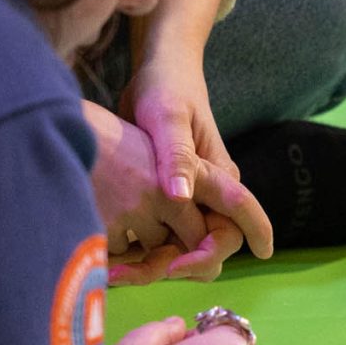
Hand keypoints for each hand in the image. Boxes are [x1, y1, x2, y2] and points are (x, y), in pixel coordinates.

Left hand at [85, 101, 264, 284]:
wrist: (155, 71)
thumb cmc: (167, 88)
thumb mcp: (168, 118)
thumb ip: (176, 157)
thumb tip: (179, 198)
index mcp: (220, 177)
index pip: (235, 228)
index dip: (212, 255)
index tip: (178, 268)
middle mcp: (208, 194)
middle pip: (206, 248)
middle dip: (177, 266)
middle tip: (135, 272)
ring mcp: (187, 198)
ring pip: (181, 248)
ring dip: (154, 264)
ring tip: (115, 270)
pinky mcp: (163, 199)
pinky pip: (159, 237)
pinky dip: (139, 251)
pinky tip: (110, 255)